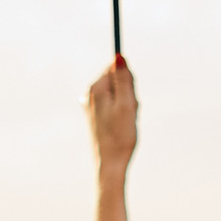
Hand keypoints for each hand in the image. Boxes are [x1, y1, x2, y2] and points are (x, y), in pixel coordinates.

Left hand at [85, 57, 138, 171]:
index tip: (130, 96)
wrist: (110, 164)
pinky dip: (123, 112)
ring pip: (118, 94)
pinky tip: (122, 126)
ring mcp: (91, 106)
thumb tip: (118, 56)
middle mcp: (90, 95)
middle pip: (118, 81)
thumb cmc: (120, 135)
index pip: (116, 68)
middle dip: (129, 93)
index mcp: (95, 89)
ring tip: (126, 121)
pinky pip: (115, 105)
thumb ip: (123, 79)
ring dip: (128, 105)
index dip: (129, 81)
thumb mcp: (126, 104)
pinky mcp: (96, 116)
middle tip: (130, 112)